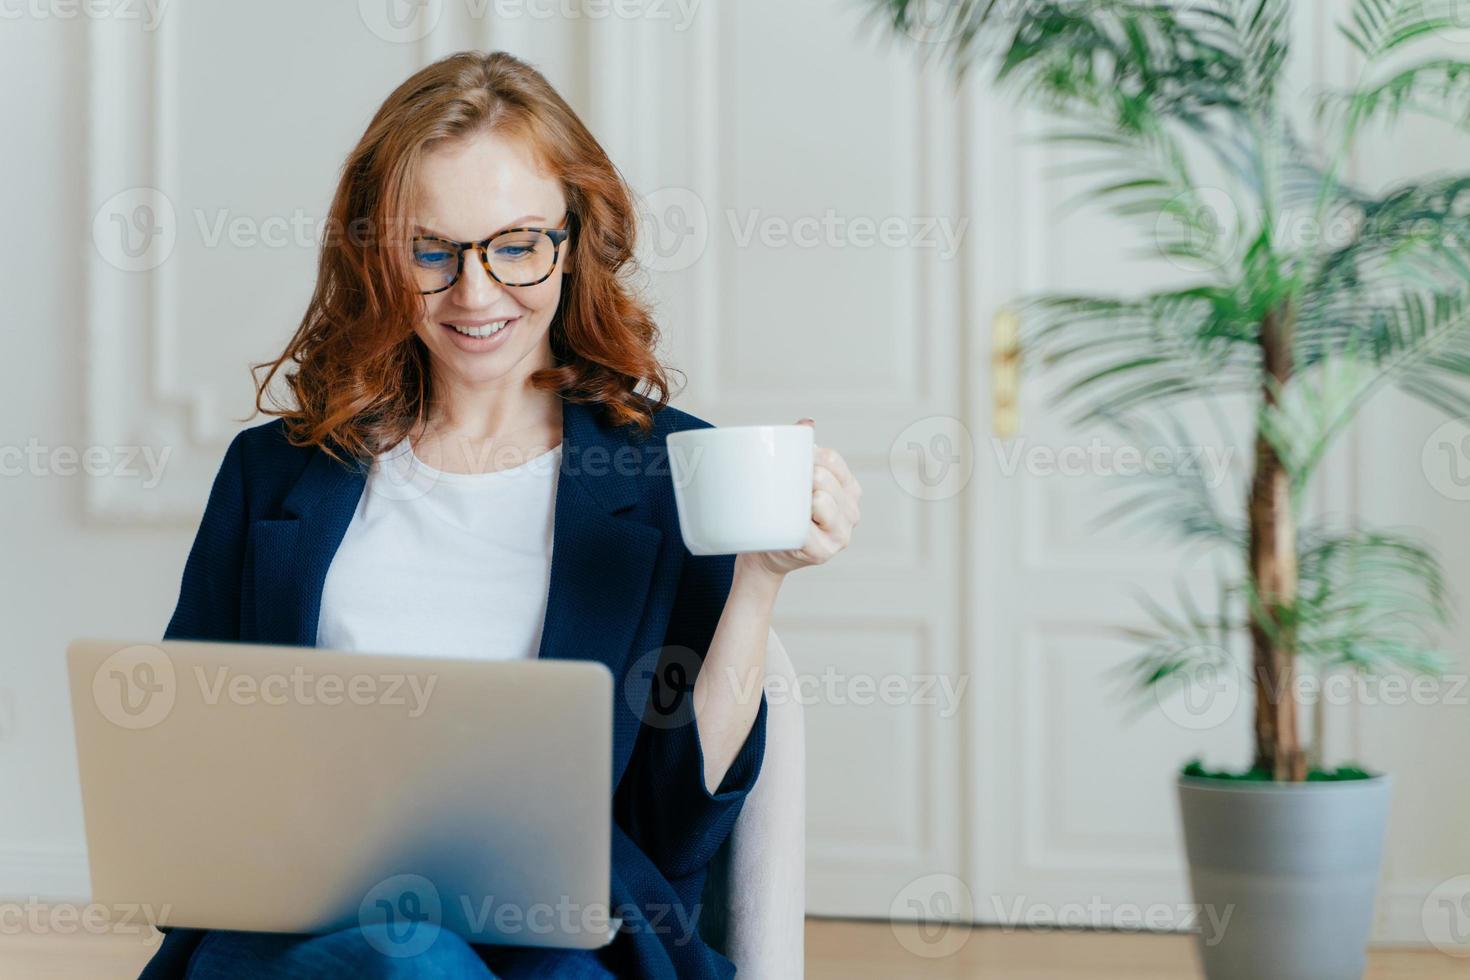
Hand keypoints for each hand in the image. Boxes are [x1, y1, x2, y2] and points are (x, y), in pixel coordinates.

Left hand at [739, 418, 861, 579]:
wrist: (767, 553)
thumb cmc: (782, 512)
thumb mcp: (796, 480)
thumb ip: (802, 451)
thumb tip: (807, 423)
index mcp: (849, 489)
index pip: (832, 459)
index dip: (808, 455)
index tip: (787, 461)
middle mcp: (852, 511)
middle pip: (824, 478)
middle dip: (799, 478)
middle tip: (780, 489)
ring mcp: (841, 534)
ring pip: (820, 500)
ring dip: (798, 500)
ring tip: (784, 508)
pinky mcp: (824, 552)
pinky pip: (808, 528)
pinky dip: (797, 524)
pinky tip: (789, 525)